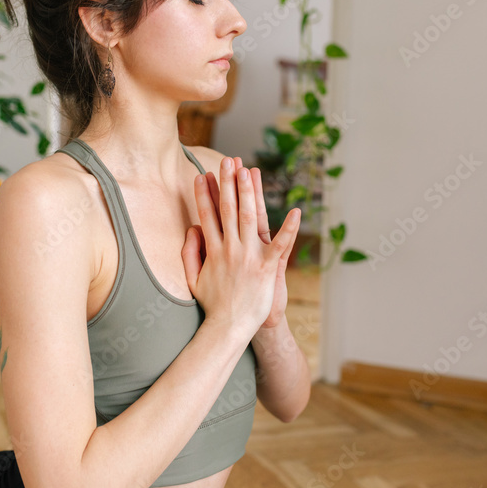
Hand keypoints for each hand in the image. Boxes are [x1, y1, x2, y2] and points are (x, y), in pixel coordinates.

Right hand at [191, 157, 300, 330]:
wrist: (229, 327)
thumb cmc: (213, 303)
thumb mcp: (193, 277)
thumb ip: (190, 251)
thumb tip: (192, 228)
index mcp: (213, 250)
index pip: (207, 215)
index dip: (204, 193)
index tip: (201, 175)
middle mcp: (231, 248)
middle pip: (229, 209)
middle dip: (228, 182)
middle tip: (227, 160)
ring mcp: (249, 256)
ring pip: (251, 217)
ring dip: (250, 192)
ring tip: (248, 170)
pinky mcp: (267, 267)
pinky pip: (282, 244)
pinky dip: (290, 228)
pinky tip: (297, 211)